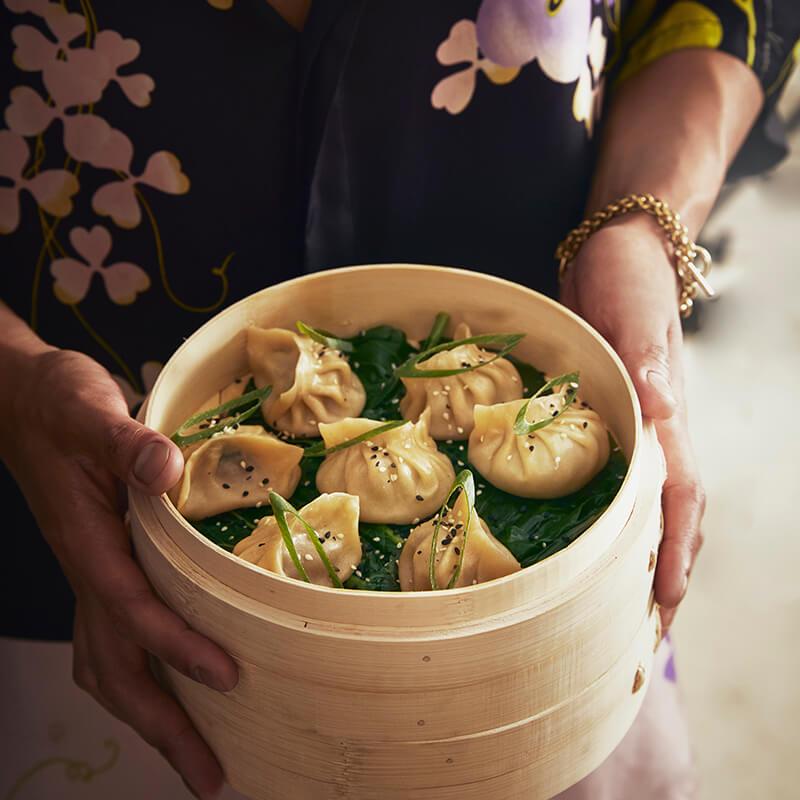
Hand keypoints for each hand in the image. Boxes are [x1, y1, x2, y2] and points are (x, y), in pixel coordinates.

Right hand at [2, 348, 237, 798]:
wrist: (25, 402)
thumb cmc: (58, 406)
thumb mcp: (92, 412)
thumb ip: (127, 442)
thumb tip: (167, 470)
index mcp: (87, 541)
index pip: (132, 610)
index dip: (177, 648)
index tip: (226, 678)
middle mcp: (86, 570)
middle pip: (115, 669)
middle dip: (161, 727)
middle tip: (210, 777)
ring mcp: (90, 573)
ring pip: (108, 664)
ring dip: (149, 713)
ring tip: (195, 754)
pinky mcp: (99, 566)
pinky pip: (112, 639)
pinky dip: (140, 675)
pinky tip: (168, 686)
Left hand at [560, 217, 705, 632]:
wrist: (618, 252)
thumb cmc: (625, 278)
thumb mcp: (632, 313)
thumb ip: (648, 361)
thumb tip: (663, 411)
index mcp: (666, 416)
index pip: (679, 495)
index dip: (673, 547)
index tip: (665, 597)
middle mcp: (659, 430)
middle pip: (674, 513)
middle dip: (667, 568)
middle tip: (649, 626)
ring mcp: (640, 427)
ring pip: (654, 503)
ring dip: (647, 551)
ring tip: (631, 601)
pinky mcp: (615, 417)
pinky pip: (625, 480)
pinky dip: (621, 517)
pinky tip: (602, 538)